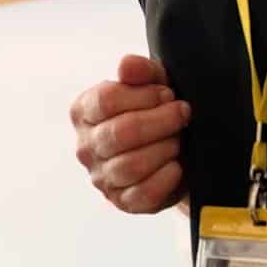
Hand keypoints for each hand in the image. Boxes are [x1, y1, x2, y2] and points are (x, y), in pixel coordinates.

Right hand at [72, 54, 190, 214]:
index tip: (167, 94)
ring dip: (165, 148)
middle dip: (161, 121)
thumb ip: (140, 70)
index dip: (144, 96)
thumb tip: (126, 65)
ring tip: (177, 140)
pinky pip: (144, 193)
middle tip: (181, 115)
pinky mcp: (122, 201)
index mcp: (84, 112)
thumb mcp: (152, 83)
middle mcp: (86, 147)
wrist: (176, 148)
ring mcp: (102, 177)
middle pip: (120, 133)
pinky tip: (176, 165)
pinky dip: (167, 177)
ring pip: (131, 165)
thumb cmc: (156, 112)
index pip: (107, 100)